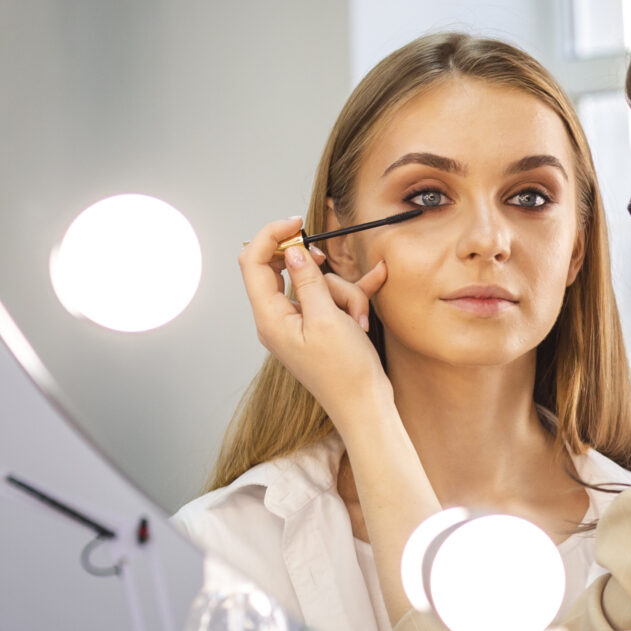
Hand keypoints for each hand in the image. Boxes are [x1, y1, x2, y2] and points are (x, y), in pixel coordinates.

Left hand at [237, 217, 393, 425]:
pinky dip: (352, 296)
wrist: (364, 406)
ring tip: (359, 320)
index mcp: (271, 318)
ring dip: (345, 293)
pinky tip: (376, 279)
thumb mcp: (328, 320)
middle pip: (289, 272)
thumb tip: (294, 251)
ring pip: (318, 286)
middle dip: (320, 271)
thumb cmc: (345, 372)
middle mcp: (278, 320)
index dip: (271, 237)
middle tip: (330, 261)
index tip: (297, 223)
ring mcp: (299, 324)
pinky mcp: (319, 328)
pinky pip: (332, 300)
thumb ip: (309, 282)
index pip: (254, 263)